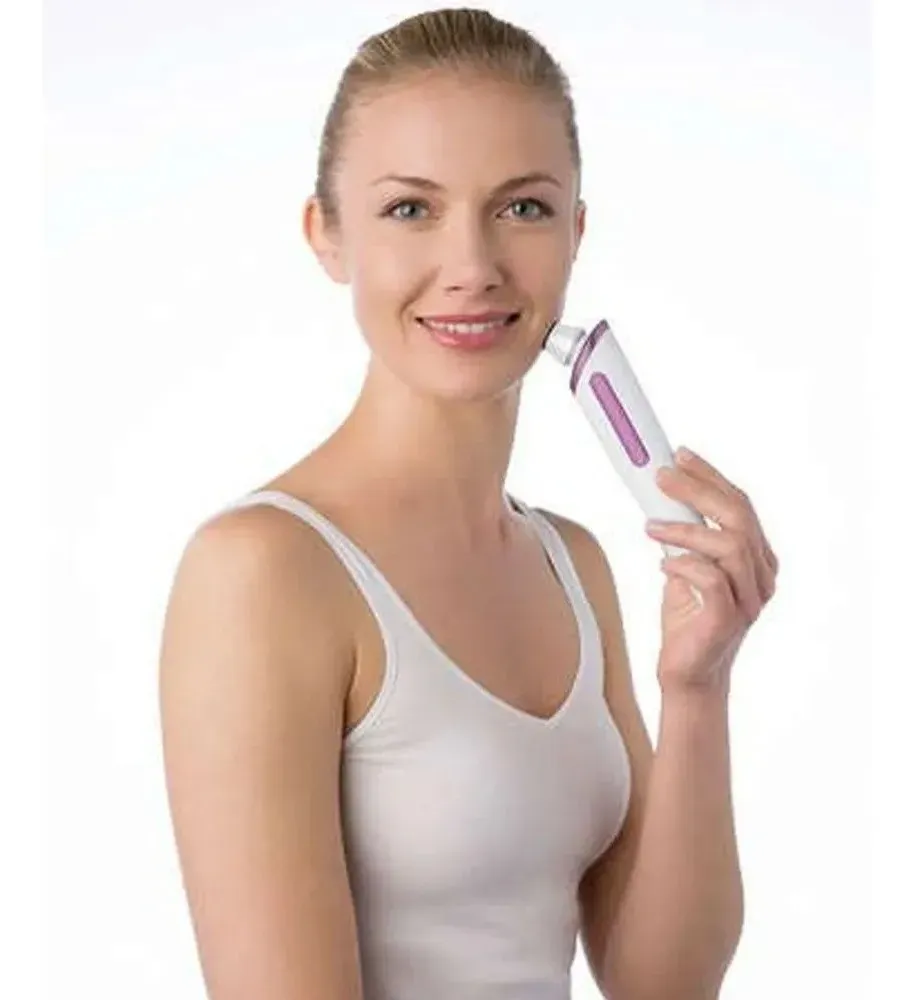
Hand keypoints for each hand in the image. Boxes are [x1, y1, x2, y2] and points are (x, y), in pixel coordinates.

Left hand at [645, 447, 778, 696]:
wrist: (686, 673)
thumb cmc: (687, 620)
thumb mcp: (684, 566)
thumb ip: (686, 535)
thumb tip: (666, 496)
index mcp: (756, 559)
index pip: (740, 505)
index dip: (711, 476)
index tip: (681, 456)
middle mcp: (760, 577)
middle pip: (739, 517)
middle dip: (699, 489)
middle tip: (662, 477)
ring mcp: (749, 599)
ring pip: (730, 545)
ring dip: (685, 530)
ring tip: (651, 527)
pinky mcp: (727, 620)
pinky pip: (712, 579)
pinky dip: (685, 564)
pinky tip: (663, 565)